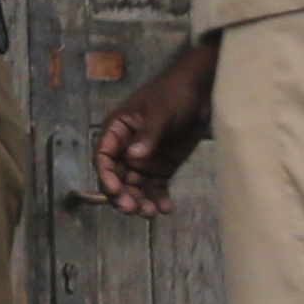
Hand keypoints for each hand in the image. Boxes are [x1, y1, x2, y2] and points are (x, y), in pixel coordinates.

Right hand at [94, 40, 219, 217]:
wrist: (200, 92)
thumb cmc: (173, 94)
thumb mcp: (160, 112)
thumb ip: (147, 135)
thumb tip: (133, 157)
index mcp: (116, 132)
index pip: (103, 158)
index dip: (106, 176)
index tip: (115, 190)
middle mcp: (125, 149)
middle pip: (116, 178)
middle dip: (122, 195)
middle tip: (133, 208)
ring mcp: (143, 160)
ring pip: (135, 187)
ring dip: (140, 201)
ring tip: (151, 212)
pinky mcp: (161, 168)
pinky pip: (156, 188)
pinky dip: (159, 199)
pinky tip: (166, 208)